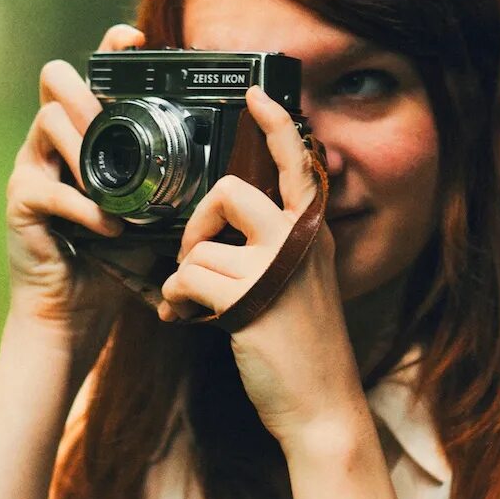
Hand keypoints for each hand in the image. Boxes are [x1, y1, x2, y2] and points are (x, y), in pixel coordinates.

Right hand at [5, 23, 144, 334]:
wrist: (73, 314)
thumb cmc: (111, 262)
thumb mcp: (149, 216)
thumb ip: (169, 187)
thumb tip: (223, 168)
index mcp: (85, 138)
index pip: (90, 77)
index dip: (109, 50)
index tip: (135, 38)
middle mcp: (53, 144)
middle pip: (55, 80)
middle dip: (89, 95)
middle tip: (111, 126)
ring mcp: (32, 169)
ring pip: (49, 121)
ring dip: (85, 145)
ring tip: (111, 184)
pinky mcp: (22, 203)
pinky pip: (51, 189)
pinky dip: (85, 208)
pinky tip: (107, 229)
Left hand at [156, 86, 370, 450]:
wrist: (320, 405)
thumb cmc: (300, 347)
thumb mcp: (297, 284)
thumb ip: (269, 250)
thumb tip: (216, 236)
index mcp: (309, 232)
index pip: (297, 163)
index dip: (276, 124)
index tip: (254, 93)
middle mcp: (298, 241)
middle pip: (230, 191)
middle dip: (198, 222)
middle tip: (196, 258)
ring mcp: (277, 270)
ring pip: (201, 245)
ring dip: (186, 276)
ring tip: (194, 304)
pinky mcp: (251, 301)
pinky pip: (189, 281)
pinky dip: (178, 304)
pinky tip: (188, 322)